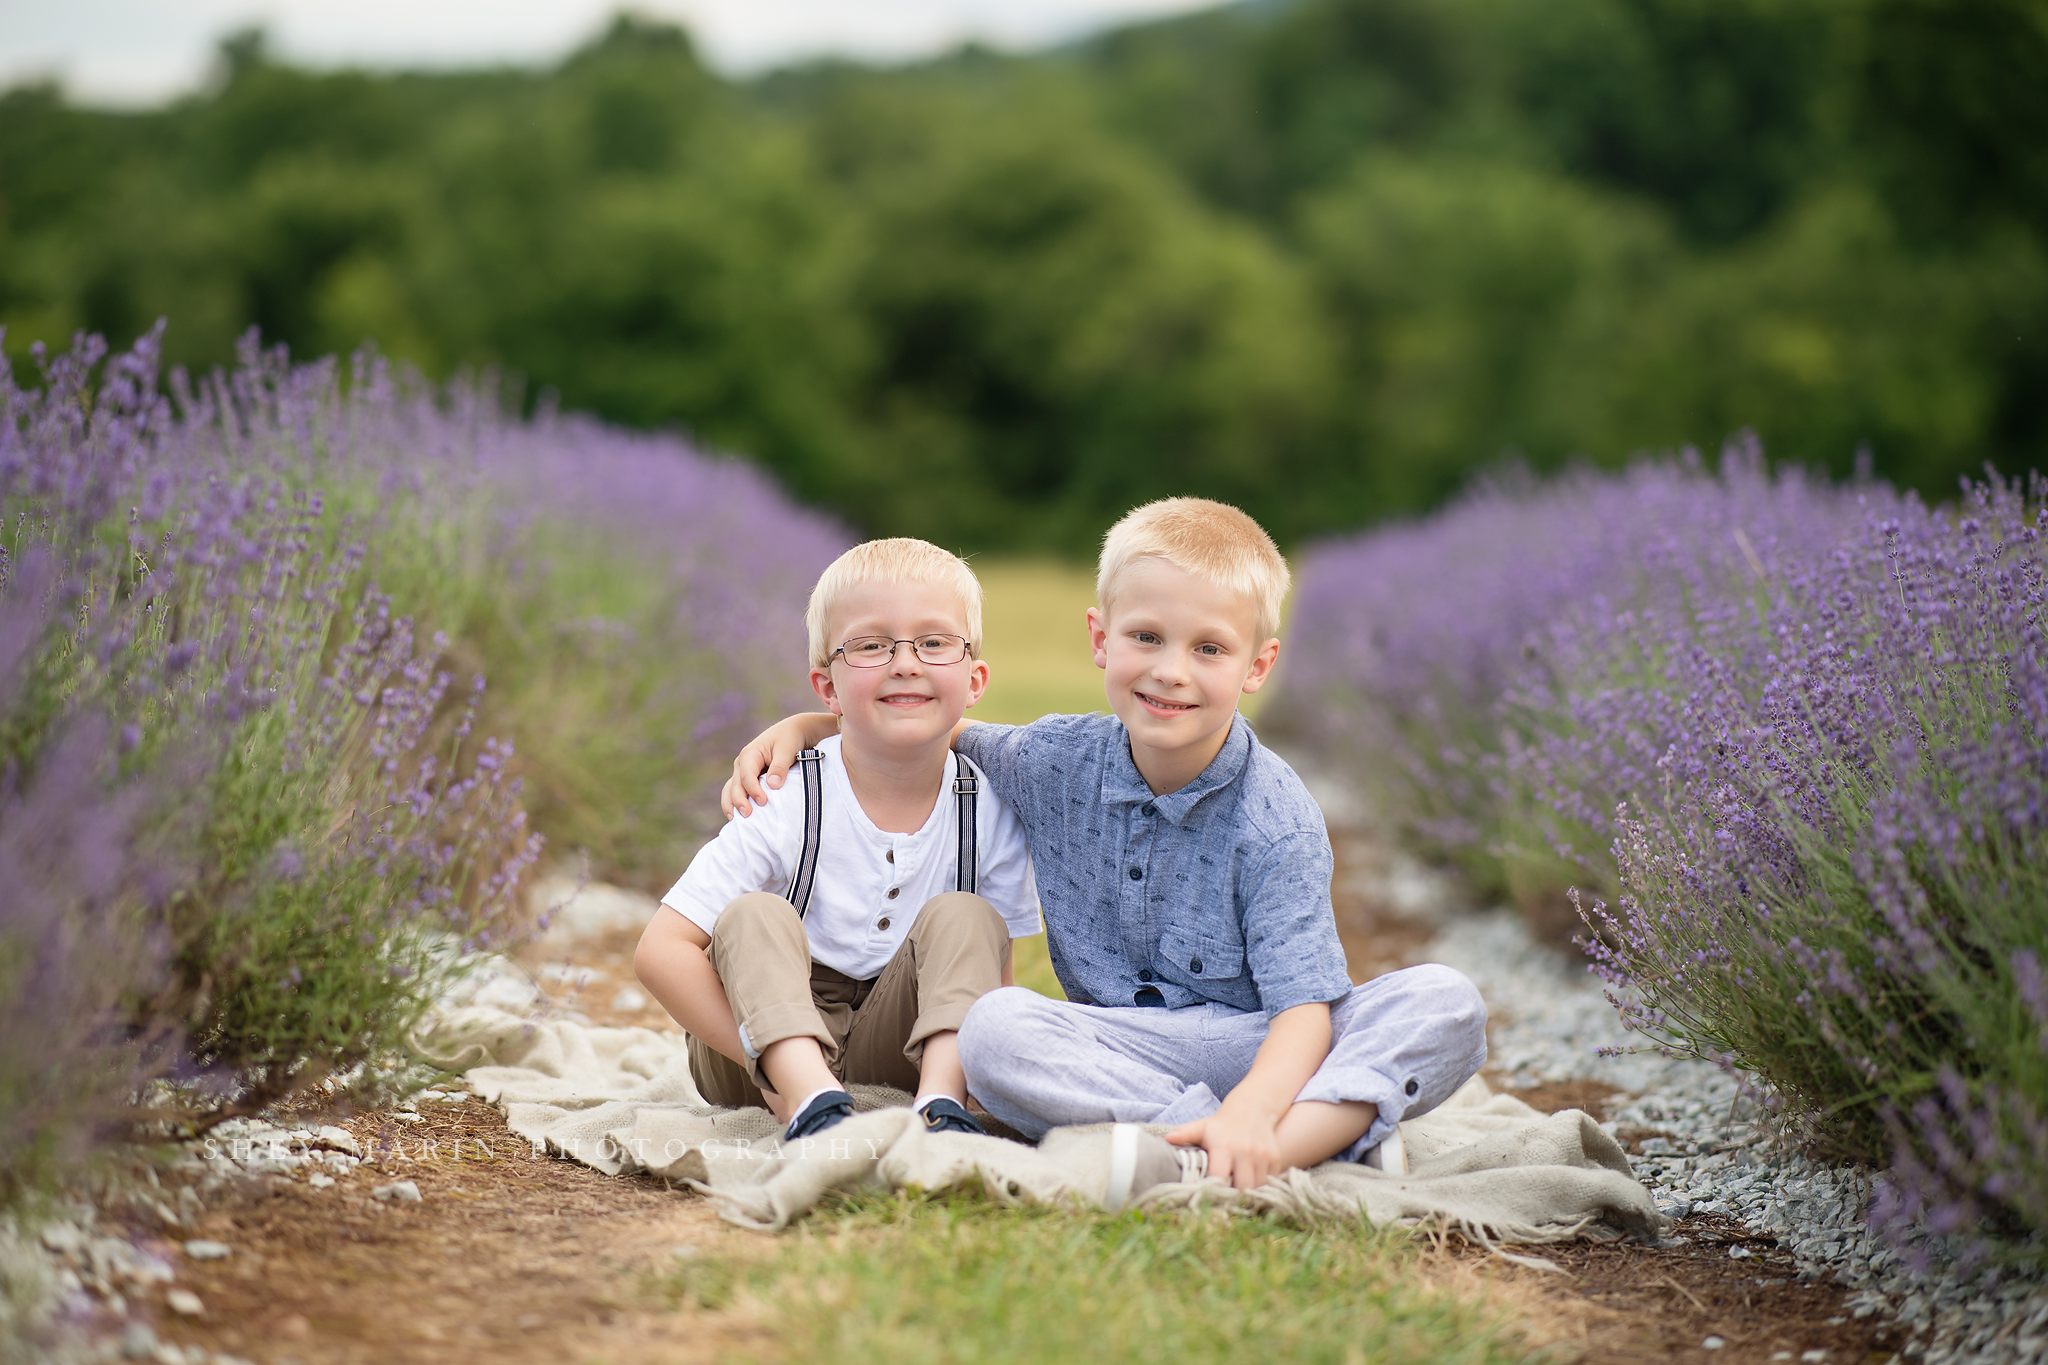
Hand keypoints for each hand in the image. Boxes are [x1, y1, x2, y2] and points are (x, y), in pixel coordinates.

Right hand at [720, 714, 835, 817]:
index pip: (746, 776)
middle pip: (735, 785)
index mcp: (749, 754)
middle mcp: (742, 764)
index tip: (763, 802)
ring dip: (732, 805)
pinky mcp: (748, 780)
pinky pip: (737, 793)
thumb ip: (780, 766)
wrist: (793, 732)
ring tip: (736, 821)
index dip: (753, 790)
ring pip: (730, 790)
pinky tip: (739, 818)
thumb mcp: (787, 749)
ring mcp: (743, 772)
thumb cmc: (790, 739)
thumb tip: (772, 785)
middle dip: (739, 801)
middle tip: (747, 815)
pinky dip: (735, 804)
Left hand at [1166, 1100, 1283, 1190]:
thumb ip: (1185, 1133)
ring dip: (1248, 1196)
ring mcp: (1263, 1155)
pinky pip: (1270, 1182)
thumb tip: (1166, 1139)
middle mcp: (1245, 1151)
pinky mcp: (1275, 1159)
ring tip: (1237, 1200)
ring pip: (1258, 1187)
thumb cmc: (1220, 1125)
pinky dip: (1262, 1189)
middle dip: (1233, 1199)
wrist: (1252, 1109)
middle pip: (1242, 1187)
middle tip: (1224, 1205)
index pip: (1219, 1177)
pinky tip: (1251, 1189)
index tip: (1208, 1201)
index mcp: (1224, 1146)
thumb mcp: (1201, 1127)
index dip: (1213, 1191)